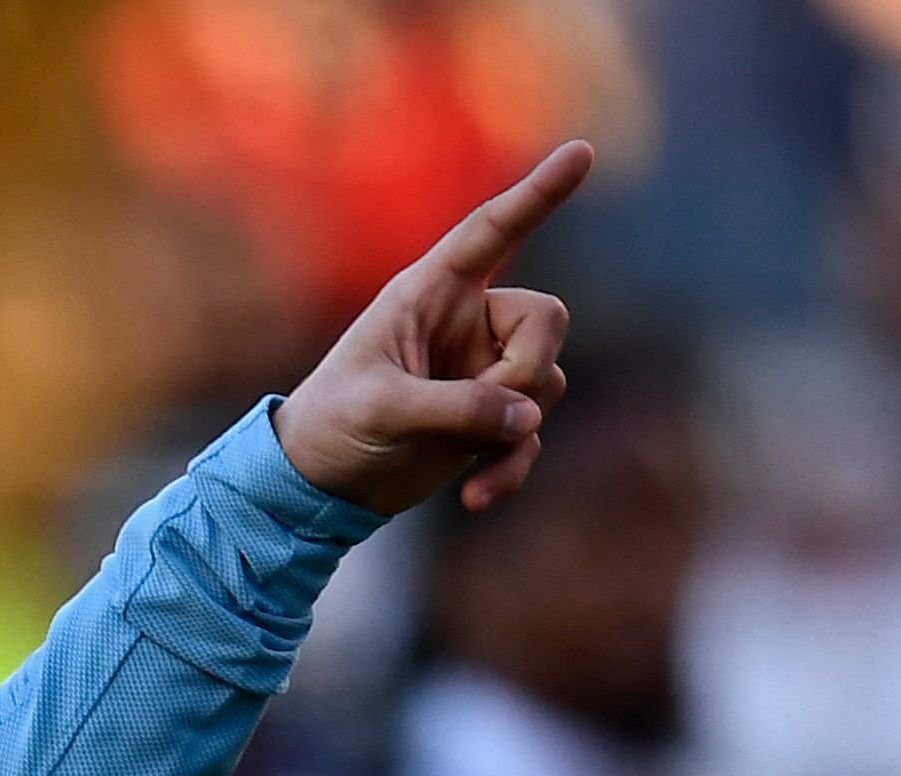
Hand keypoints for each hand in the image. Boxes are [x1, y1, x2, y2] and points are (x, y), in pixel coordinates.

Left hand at [273, 141, 595, 517]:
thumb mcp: (383, 410)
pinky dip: (512, 466)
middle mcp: (465, 323)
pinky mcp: (487, 420)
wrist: (318, 484)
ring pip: (546, 380)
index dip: (537, 194)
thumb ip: (455, 408)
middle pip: (547, 319)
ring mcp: (481, 371)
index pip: (491, 231)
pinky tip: (475, 498)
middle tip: (484, 406)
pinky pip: (529, 433)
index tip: (582, 152)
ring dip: (515, 427)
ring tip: (462, 458)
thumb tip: (527, 417)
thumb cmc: (332, 425)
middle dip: (528, 367)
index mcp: (429, 293)